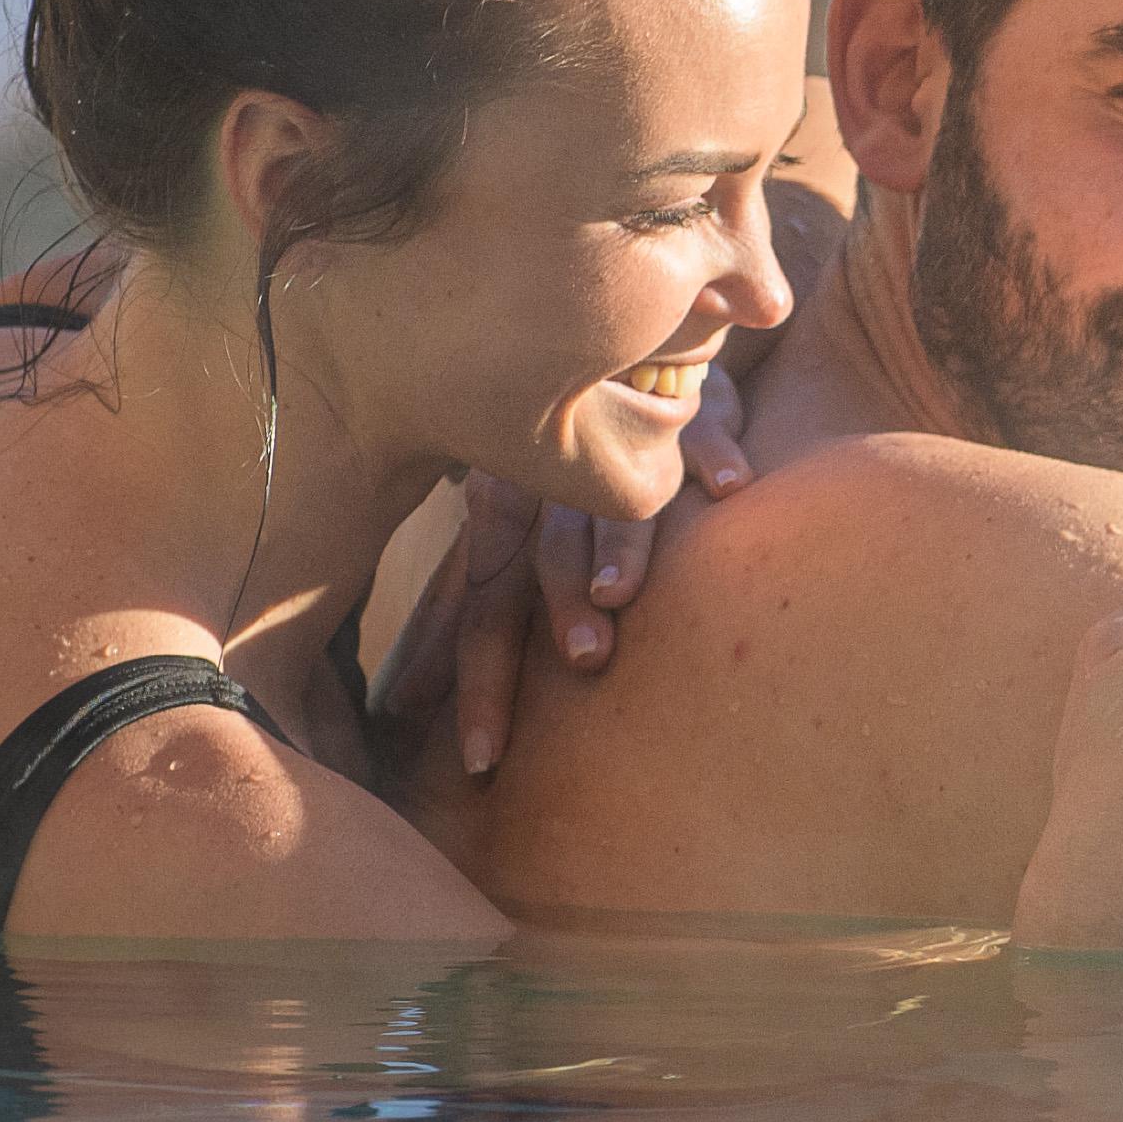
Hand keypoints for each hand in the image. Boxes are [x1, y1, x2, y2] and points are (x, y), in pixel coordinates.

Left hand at [374, 365, 761, 779]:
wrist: (610, 358)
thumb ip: (461, 614)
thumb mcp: (501, 537)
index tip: (479, 762)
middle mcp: (550, 488)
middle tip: (578, 663)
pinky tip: (730, 486)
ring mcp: (614, 447)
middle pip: (543, 561)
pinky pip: (700, 426)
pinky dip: (712, 452)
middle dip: (554, 612)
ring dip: (618, 546)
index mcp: (500, 523)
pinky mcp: (682, 404)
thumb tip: (392, 711)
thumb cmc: (557, 474)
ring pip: (614, 500)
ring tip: (621, 594)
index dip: (478, 684)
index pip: (479, 612)